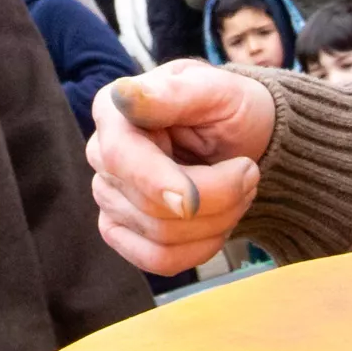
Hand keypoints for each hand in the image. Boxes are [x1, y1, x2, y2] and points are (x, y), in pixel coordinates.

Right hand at [89, 67, 274, 275]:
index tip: (193, 201)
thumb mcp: (216, 89)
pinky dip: (201, 249)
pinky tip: (220, 222)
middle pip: (149, 206)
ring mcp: (108, 196)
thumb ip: (173, 94)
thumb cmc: (231, 108)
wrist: (246, 139)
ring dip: (218, 221)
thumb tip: (124, 96)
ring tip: (240, 190)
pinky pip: (157, 260)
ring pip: (160, 237)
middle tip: (250, 171)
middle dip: (216, 197)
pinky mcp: (122, 230)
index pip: (120, 158)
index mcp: (115, 110)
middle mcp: (102, 154)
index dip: (158, 184)